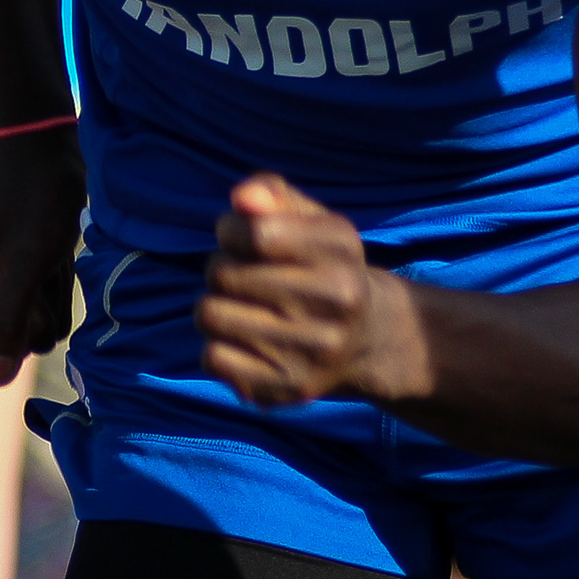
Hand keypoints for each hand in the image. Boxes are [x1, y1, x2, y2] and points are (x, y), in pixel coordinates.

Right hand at [0, 125, 84, 384]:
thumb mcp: (28, 258)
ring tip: (49, 241)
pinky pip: (27, 291)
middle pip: (12, 332)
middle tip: (47, 251)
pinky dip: (47, 272)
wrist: (35, 135)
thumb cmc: (35, 192)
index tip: (38, 268)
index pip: (0, 346)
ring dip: (50, 284)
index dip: (34, 317)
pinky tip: (49, 243)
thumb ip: (10, 320)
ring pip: (26, 312)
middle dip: (43, 300)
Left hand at [197, 174, 417, 409]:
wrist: (368, 339)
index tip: (238, 237)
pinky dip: (217, 347)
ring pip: (210, 315)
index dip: (231, 230)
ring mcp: (314, 350)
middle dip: (221, 268)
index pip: (256, 232)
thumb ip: (272, 192)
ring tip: (241, 307)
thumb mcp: (310, 220)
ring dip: (214, 306)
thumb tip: (241, 198)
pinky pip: (213, 358)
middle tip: (243, 276)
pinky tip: (245, 342)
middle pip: (224, 273)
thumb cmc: (322, 266)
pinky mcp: (289, 386)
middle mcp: (337, 301)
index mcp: (340, 251)